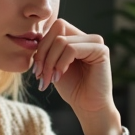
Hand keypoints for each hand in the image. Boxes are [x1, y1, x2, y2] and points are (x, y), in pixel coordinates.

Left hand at [31, 19, 122, 134]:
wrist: (88, 106)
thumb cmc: (72, 88)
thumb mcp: (53, 65)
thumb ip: (47, 49)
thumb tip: (34, 38)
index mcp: (77, 37)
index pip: (54, 27)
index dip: (41, 46)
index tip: (36, 70)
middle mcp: (87, 36)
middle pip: (57, 28)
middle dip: (44, 52)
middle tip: (40, 74)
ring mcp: (95, 41)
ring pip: (61, 41)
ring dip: (50, 62)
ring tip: (50, 79)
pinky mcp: (101, 50)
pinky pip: (72, 49)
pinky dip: (61, 64)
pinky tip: (60, 76)